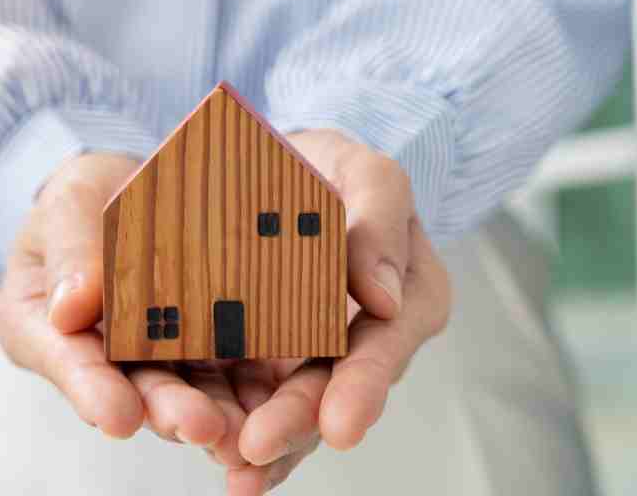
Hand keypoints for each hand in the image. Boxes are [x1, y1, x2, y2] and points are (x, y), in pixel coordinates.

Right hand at [0, 152, 230, 444]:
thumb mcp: (69, 199)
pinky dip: (252, 388)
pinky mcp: (210, 346)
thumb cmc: (89, 195)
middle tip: (199, 425)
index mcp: (46, 325)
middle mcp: (103, 353)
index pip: (68, 360)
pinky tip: (277, 400)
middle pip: (134, 388)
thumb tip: (70, 307)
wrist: (139, 190)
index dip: (93, 390)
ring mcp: (160, 355)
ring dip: (215, 412)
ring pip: (188, 389)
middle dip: (168, 409)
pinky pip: (233, 370)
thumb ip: (68, 245)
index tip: (119, 416)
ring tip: (243, 430)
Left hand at [219, 130, 452, 492]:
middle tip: (259, 445)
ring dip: (269, 444)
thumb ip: (381, 218)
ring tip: (234, 471)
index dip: (364, 383)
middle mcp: (371, 337)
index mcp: (411, 295)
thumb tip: (383, 296)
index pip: (389, 340)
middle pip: (338, 386)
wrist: (289, 174)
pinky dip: (241, 432)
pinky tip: (225, 466)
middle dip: (301, 421)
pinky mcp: (275, 364)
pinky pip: (260, 403)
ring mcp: (322, 356)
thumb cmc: (338, 170)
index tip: (340, 423)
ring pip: (299, 408)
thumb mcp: (368, 173)